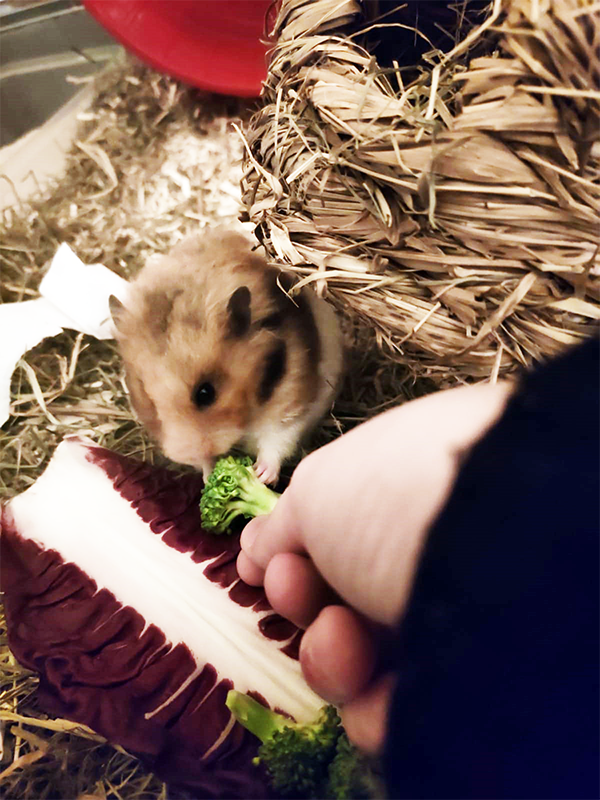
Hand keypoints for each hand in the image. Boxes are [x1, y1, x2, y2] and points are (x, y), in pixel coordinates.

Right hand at [237, 381, 512, 752]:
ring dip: (330, 654)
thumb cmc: (394, 497)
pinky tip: (375, 686)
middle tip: (293, 589)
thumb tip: (253, 548)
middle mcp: (430, 549)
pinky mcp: (463, 682)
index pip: (338, 533)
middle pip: (340, 596)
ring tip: (342, 637)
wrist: (497, 552)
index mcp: (405, 488)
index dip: (291, 553)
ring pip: (361, 656)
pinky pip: (398, 705)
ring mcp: (449, 617)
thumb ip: (281, 525)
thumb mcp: (319, 488)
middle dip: (301, 599)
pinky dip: (373, 705)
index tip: (261, 565)